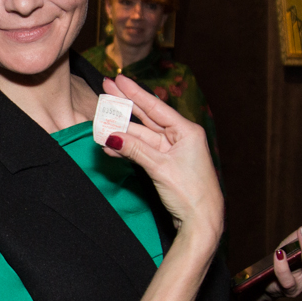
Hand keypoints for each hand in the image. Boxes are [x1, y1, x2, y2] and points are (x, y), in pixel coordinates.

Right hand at [99, 75, 222, 240]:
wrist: (201, 221)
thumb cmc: (190, 193)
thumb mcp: (159, 167)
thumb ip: (134, 149)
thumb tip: (110, 137)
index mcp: (186, 131)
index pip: (155, 107)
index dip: (135, 93)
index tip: (118, 79)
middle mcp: (180, 137)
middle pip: (147, 118)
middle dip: (125, 106)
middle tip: (106, 89)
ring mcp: (172, 151)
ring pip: (141, 136)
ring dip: (121, 133)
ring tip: (100, 123)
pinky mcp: (165, 165)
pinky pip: (142, 151)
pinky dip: (127, 149)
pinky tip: (110, 147)